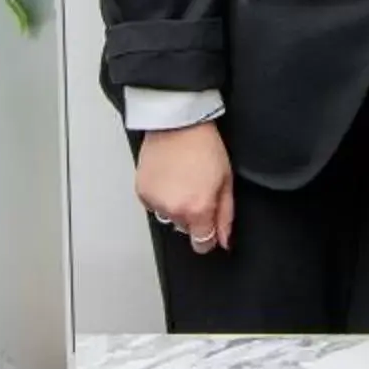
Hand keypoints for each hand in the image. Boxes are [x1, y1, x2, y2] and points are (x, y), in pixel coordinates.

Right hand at [137, 123, 232, 252]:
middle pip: (186, 228)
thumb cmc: (205, 147)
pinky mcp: (142, 192)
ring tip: (183, 180)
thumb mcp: (226, 181)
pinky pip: (154, 205)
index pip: (202, 244)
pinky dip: (162, 197)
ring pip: (169, 217)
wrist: (178, 125)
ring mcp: (155, 202)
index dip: (209, 237)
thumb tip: (224, 239)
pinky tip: (170, 178)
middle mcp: (173, 210)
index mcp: (197, 210)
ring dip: (176, 206)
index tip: (211, 228)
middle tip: (199, 189)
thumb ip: (226, 215)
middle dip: (194, 215)